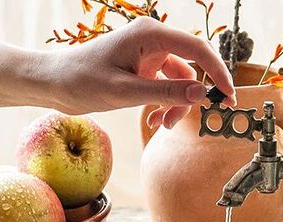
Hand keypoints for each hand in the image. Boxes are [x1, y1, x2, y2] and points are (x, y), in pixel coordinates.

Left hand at [41, 17, 236, 128]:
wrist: (54, 83)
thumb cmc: (81, 81)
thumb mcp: (126, 92)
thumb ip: (166, 93)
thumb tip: (202, 93)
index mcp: (149, 35)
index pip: (197, 50)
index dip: (217, 73)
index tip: (228, 97)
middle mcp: (152, 39)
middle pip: (191, 67)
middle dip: (191, 96)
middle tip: (189, 121)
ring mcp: (148, 52)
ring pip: (179, 80)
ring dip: (176, 104)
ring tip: (161, 126)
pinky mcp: (142, 66)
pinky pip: (166, 84)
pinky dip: (164, 103)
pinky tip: (154, 120)